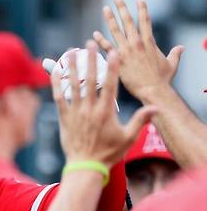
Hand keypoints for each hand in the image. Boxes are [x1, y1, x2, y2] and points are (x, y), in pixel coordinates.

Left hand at [52, 41, 155, 166]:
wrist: (85, 166)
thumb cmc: (108, 153)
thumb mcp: (128, 138)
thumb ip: (140, 120)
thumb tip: (156, 108)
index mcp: (106, 112)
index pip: (110, 85)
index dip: (111, 68)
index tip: (112, 53)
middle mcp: (90, 109)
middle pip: (90, 80)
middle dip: (90, 60)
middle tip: (89, 44)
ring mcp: (75, 113)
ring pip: (73, 85)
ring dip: (72, 67)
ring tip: (71, 51)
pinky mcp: (64, 117)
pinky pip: (59, 97)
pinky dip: (56, 84)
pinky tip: (55, 71)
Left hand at [92, 0, 183, 101]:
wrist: (153, 90)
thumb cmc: (162, 79)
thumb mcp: (171, 64)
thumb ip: (175, 54)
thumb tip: (181, 48)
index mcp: (149, 42)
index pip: (145, 21)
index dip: (142, 9)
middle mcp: (137, 43)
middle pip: (129, 21)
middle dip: (122, 8)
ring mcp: (126, 51)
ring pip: (116, 31)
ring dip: (110, 19)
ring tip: (106, 9)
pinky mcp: (117, 60)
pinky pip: (107, 47)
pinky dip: (100, 40)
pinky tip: (95, 34)